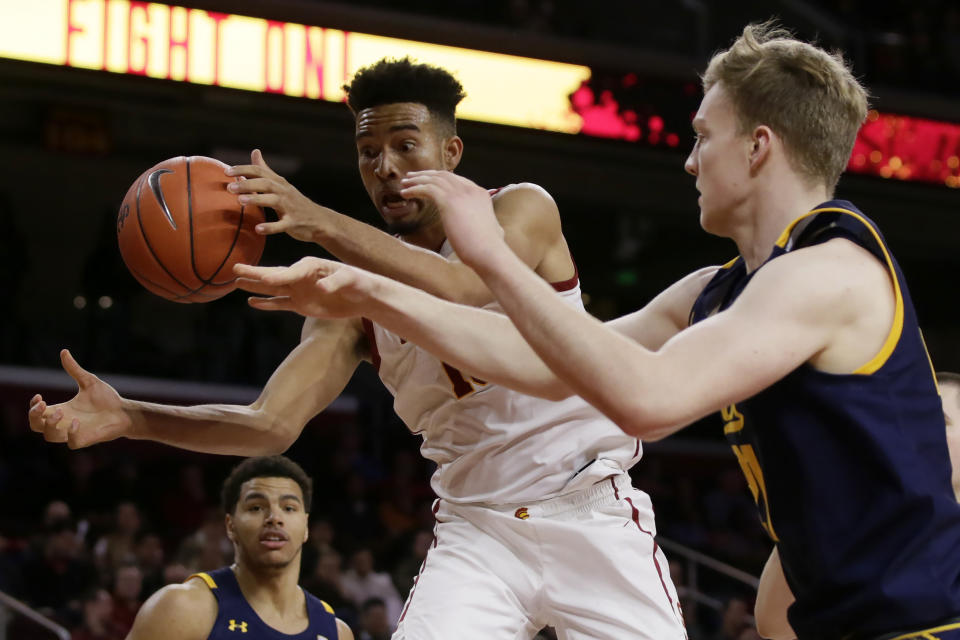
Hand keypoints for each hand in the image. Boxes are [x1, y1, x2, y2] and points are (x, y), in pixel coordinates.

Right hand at [28, 350, 130, 447]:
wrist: (126, 411)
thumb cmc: (107, 399)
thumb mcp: (88, 381)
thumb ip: (74, 369)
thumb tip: (64, 351)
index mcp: (62, 410)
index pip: (37, 414)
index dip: (32, 408)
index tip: (39, 396)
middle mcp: (65, 423)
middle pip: (36, 427)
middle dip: (34, 417)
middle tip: (44, 404)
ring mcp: (74, 432)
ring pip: (50, 437)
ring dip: (50, 425)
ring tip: (61, 412)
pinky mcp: (86, 439)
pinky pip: (71, 444)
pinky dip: (70, 434)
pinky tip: (77, 421)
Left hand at [226, 149, 329, 242]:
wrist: (320, 221)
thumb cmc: (295, 202)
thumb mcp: (281, 184)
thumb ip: (266, 170)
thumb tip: (255, 152)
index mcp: (279, 183)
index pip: (260, 171)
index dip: (243, 170)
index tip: (226, 172)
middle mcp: (284, 192)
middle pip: (265, 184)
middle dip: (247, 184)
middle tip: (229, 187)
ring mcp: (290, 208)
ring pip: (272, 201)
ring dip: (256, 200)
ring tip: (240, 201)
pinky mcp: (293, 223)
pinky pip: (281, 225)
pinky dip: (270, 227)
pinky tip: (258, 229)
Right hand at [234, 258, 376, 317]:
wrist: (364, 297)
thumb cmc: (359, 283)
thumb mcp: (351, 279)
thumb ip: (335, 282)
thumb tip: (321, 289)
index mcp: (311, 266)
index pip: (291, 272)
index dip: (279, 276)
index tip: (265, 279)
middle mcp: (301, 276)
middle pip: (274, 275)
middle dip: (255, 273)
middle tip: (235, 268)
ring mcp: (299, 291)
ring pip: (272, 289)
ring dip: (255, 286)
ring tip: (236, 282)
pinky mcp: (301, 304)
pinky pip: (280, 304)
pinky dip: (267, 304)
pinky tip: (252, 302)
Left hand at [400, 170, 507, 268]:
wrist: (489, 253)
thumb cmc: (490, 250)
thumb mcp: (494, 231)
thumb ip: (492, 226)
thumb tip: (497, 231)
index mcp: (480, 194)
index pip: (456, 180)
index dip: (440, 178)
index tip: (428, 181)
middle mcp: (470, 190)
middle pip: (443, 175)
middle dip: (426, 175)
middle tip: (411, 178)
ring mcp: (460, 194)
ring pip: (433, 179)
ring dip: (416, 181)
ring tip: (404, 185)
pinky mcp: (448, 202)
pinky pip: (427, 189)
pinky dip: (414, 189)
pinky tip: (405, 194)